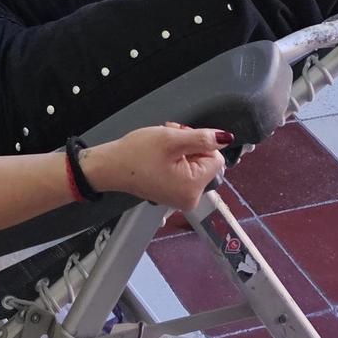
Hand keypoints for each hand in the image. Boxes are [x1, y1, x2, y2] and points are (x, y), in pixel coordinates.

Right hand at [81, 124, 227, 211]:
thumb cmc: (136, 154)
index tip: (179, 138)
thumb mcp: (171, 139)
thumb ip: (202, 138)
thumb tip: (226, 138)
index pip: (216, 158)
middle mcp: (191, 198)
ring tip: (161, 145)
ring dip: (181, 150)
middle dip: (189, 146)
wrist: (110, 167)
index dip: (199, 143)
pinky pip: (184, 174)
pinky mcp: (172, 195)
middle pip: (205, 162)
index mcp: (193, 187)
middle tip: (168, 138)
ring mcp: (181, 199)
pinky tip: (159, 155)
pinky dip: (175, 160)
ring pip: (194, 165)